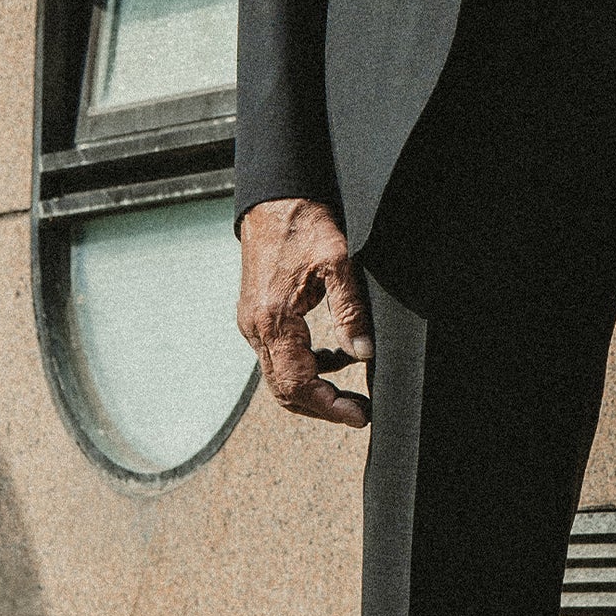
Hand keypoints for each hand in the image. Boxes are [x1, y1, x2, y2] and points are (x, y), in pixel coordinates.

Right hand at [237, 198, 372, 427]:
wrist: (274, 199)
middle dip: (322, 406)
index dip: (329, 406)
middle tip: (359, 412)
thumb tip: (363, 353)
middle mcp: (255, 328)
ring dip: (315, 387)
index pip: (298, 383)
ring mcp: (252, 324)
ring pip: (280, 376)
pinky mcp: (256, 316)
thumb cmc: (305, 224)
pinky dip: (306, 365)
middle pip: (284, 389)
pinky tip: (335, 354)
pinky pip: (278, 356)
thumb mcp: (338, 261)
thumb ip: (350, 310)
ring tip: (352, 387)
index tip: (359, 416)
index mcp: (273, 320)